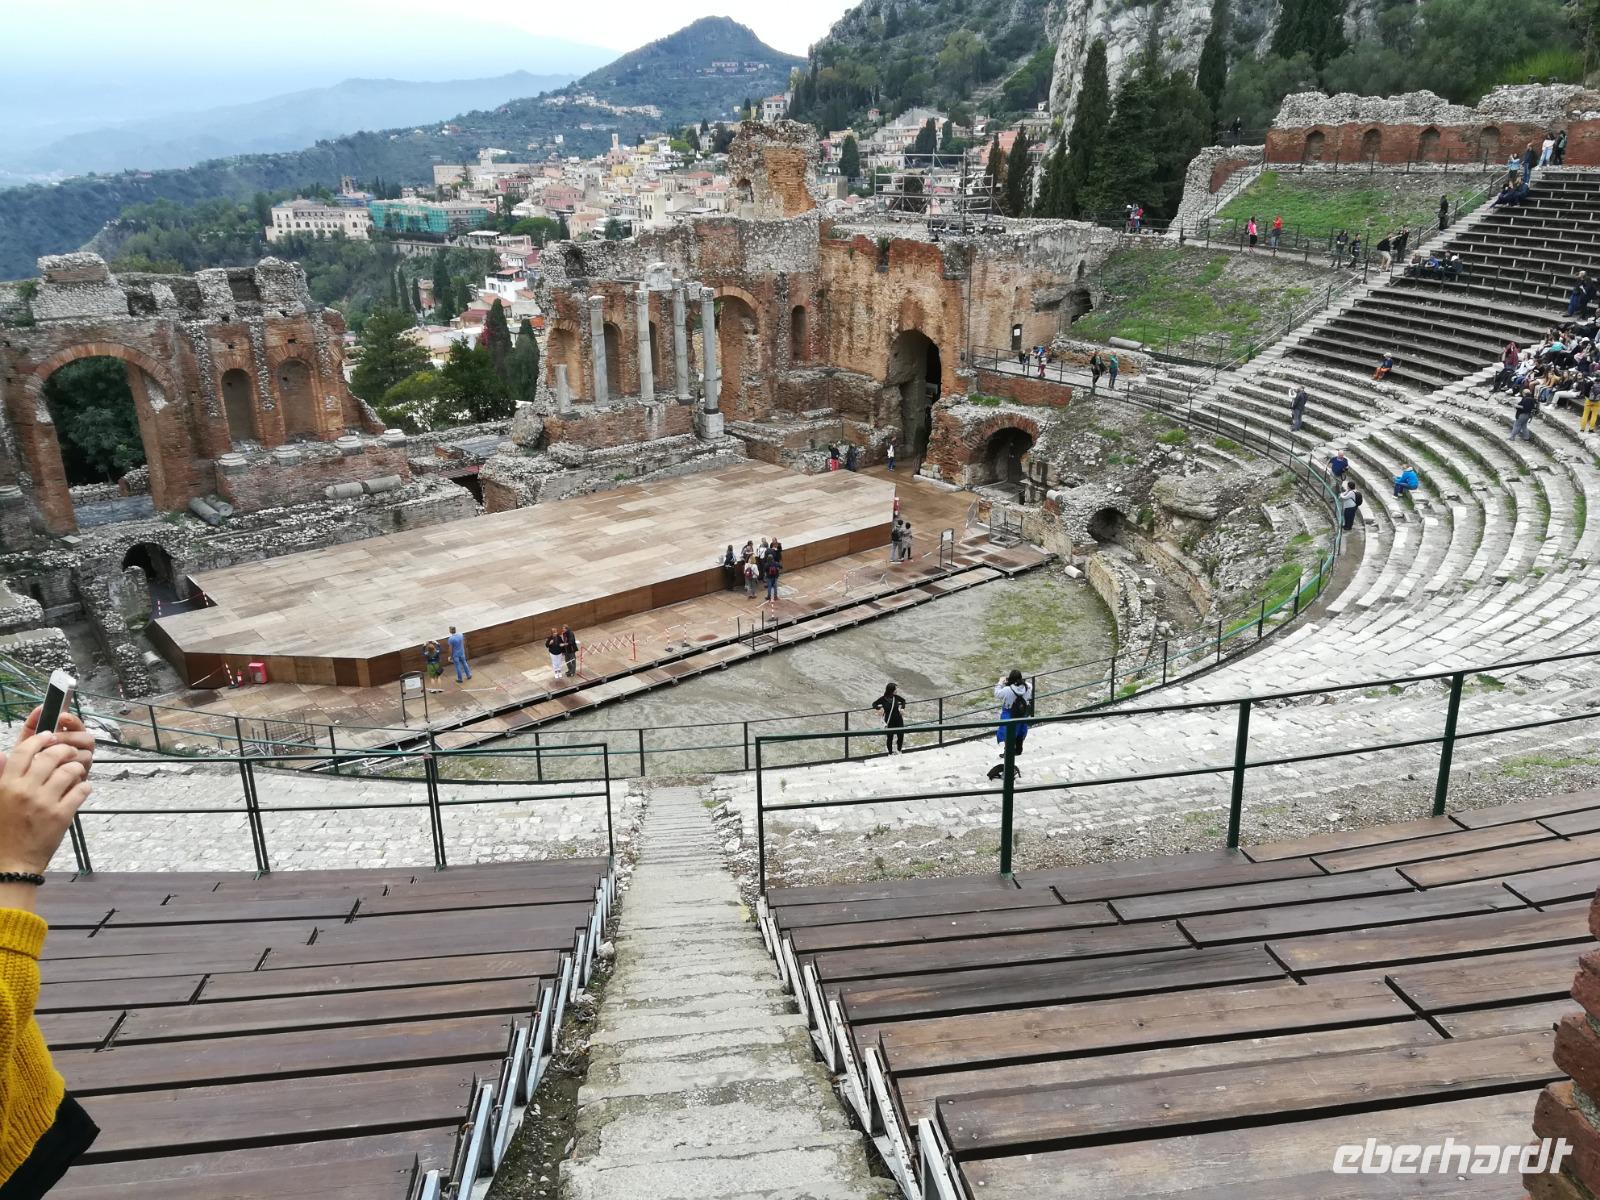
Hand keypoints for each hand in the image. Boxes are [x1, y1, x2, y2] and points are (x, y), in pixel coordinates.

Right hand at [0, 726, 92, 876]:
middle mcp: (25, 790)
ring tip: (78, 770)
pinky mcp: (61, 816)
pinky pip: (80, 791)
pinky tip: (83, 788)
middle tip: (69, 751)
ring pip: (68, 771)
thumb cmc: (1, 831)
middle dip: (64, 749)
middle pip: (50, 757)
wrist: (11, 862)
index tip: (49, 736)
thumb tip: (2, 754)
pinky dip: (85, 787)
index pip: (24, 751)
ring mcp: (44, 802)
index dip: (39, 739)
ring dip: (77, 767)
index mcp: (6, 784)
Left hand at [20, 709, 93, 777]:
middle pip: (87, 738)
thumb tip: (40, 707)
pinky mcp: (81, 779)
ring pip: (85, 755)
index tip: (62, 716)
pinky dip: (68, 771)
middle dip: (69, 738)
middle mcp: (79, 748)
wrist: (27, 786)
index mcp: (68, 737)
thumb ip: (32, 724)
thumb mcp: (27, 742)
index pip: (77, 724)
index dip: (72, 720)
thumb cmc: (29, 762)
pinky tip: (54, 772)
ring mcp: (81, 764)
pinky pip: (81, 772)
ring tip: (50, 758)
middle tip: (52, 741)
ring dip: (68, 756)